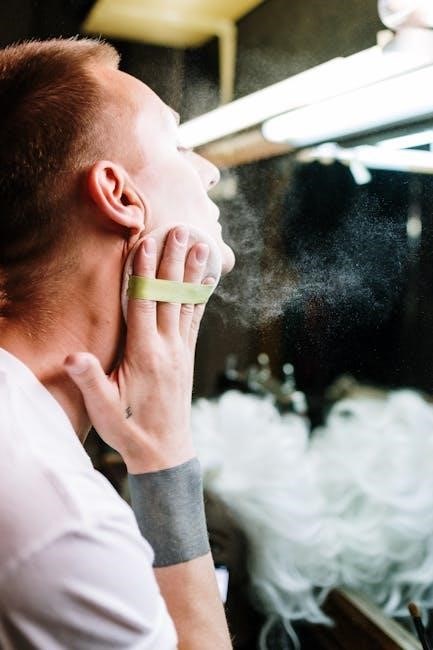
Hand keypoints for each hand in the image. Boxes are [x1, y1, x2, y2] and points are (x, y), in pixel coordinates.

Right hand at [64, 226, 211, 472]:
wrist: (164, 451)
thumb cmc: (129, 429)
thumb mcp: (103, 408)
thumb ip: (90, 380)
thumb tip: (73, 357)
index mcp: (145, 355)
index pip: (144, 305)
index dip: (145, 273)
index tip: (147, 244)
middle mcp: (167, 348)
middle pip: (170, 296)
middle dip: (173, 261)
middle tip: (180, 230)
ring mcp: (181, 351)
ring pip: (187, 303)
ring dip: (191, 273)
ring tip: (199, 245)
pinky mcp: (186, 357)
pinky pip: (195, 320)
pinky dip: (200, 297)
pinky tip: (205, 282)